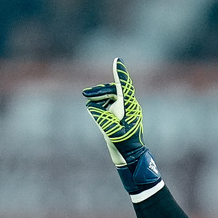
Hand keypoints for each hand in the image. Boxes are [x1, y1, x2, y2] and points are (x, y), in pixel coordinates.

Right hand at [83, 58, 160, 195]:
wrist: (130, 157)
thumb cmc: (122, 145)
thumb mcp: (109, 131)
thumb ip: (98, 116)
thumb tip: (91, 104)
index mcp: (129, 108)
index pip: (124, 86)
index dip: (120, 73)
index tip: (117, 61)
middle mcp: (130, 106)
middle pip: (115, 90)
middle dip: (100, 90)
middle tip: (86, 94)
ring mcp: (127, 110)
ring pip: (112, 96)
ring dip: (101, 96)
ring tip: (89, 99)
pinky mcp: (123, 115)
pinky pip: (112, 103)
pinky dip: (103, 104)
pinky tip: (96, 106)